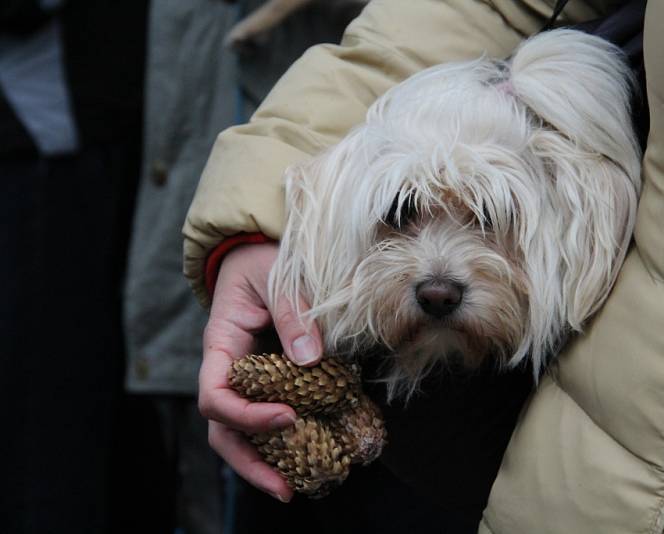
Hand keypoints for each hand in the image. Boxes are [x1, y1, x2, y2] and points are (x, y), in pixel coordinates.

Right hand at [198, 242, 322, 501]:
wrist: (260, 252)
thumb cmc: (263, 260)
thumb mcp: (276, 276)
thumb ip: (291, 313)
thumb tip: (308, 358)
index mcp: (222, 345)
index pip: (216, 394)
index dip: (246, 415)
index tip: (288, 417)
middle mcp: (229, 369)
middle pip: (223, 429)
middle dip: (250, 463)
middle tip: (285, 489)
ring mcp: (248, 379)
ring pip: (242, 432)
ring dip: (266, 462)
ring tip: (296, 488)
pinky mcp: (272, 381)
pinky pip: (271, 415)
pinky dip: (287, 439)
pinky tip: (312, 453)